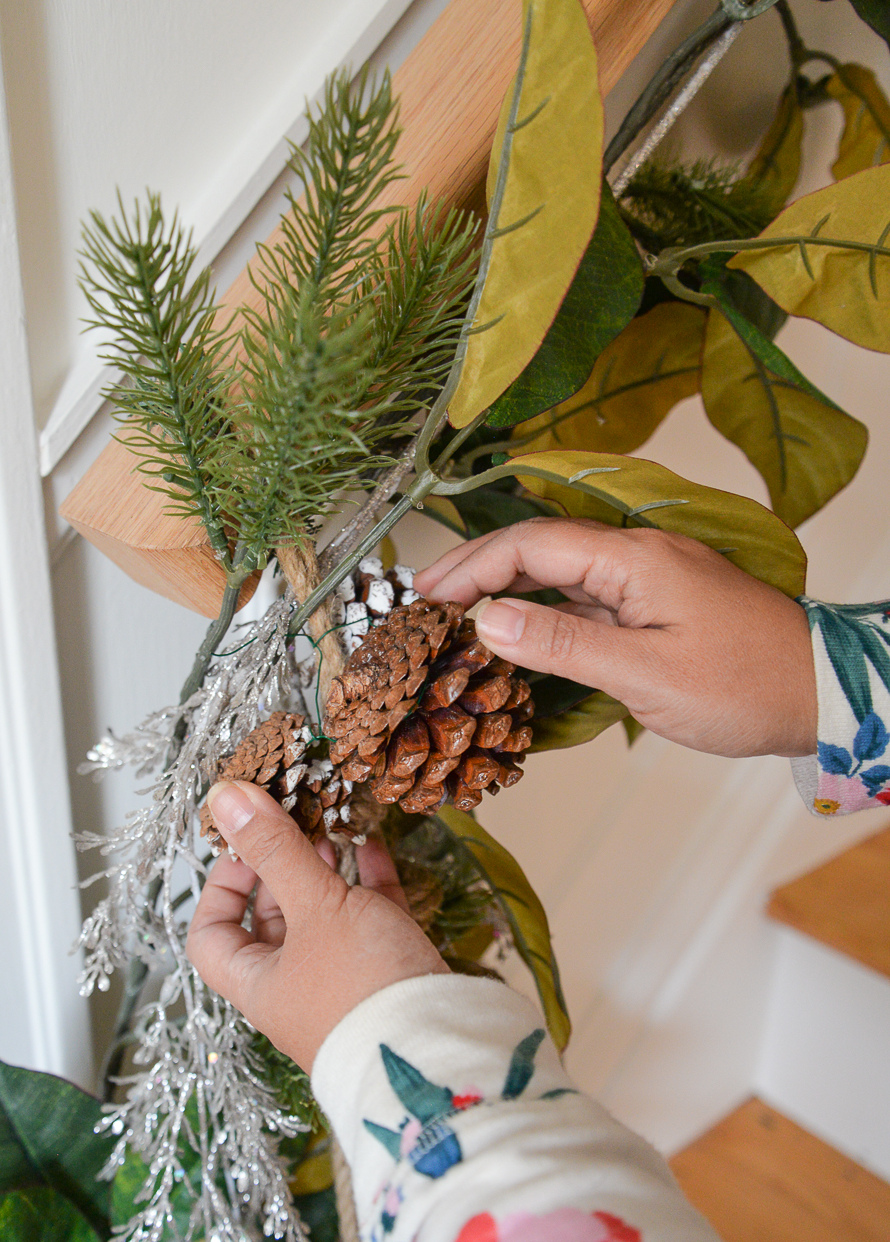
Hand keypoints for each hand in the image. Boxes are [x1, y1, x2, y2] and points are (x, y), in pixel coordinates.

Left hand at [186, 781, 448, 1071]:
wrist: (438, 1052)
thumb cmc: (361, 986)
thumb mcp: (314, 906)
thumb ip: (273, 848)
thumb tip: (225, 796)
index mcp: (258, 983)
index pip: (212, 936)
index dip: (220, 888)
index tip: (242, 847)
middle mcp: (294, 987)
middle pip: (272, 920)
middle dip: (280, 867)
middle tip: (291, 820)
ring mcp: (342, 983)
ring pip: (323, 917)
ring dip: (323, 870)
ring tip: (329, 825)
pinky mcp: (387, 975)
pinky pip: (369, 920)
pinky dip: (367, 881)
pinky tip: (372, 844)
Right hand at [416, 518, 815, 757]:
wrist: (821, 695)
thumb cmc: (746, 685)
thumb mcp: (646, 674)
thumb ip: (564, 646)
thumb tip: (488, 621)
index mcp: (633, 559)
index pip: (531, 546)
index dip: (470, 567)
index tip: (424, 598)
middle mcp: (636, 558)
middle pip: (538, 551)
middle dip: (476, 571)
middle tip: (421, 603)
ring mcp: (646, 581)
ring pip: (558, 576)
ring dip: (504, 592)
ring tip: (451, 618)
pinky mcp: (654, 608)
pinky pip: (583, 601)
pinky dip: (540, 614)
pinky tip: (514, 636)